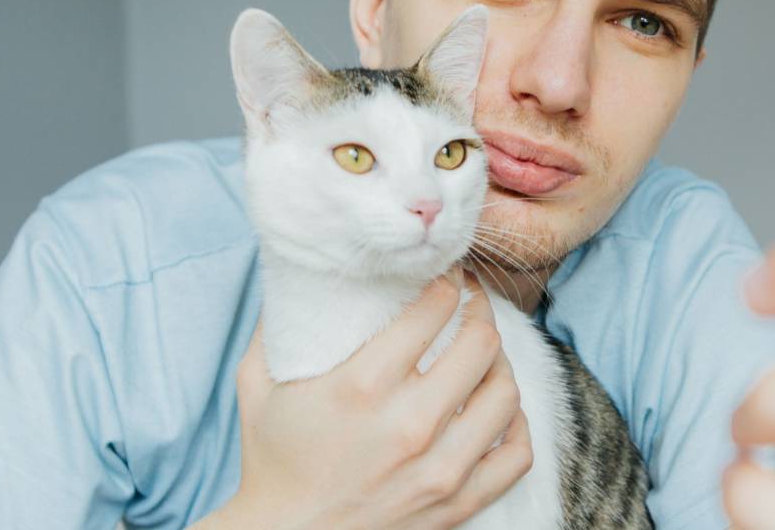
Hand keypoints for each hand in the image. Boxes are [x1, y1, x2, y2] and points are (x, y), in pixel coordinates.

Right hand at [193, 270, 532, 529]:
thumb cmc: (271, 460)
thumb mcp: (257, 383)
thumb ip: (278, 323)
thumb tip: (302, 271)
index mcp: (362, 387)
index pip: (434, 310)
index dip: (447, 282)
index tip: (445, 277)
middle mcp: (409, 425)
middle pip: (481, 345)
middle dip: (480, 313)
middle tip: (471, 305)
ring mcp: (440, 469)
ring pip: (506, 394)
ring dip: (500, 364)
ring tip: (484, 354)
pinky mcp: (458, 503)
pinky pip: (517, 455)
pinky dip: (516, 426)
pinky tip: (498, 410)